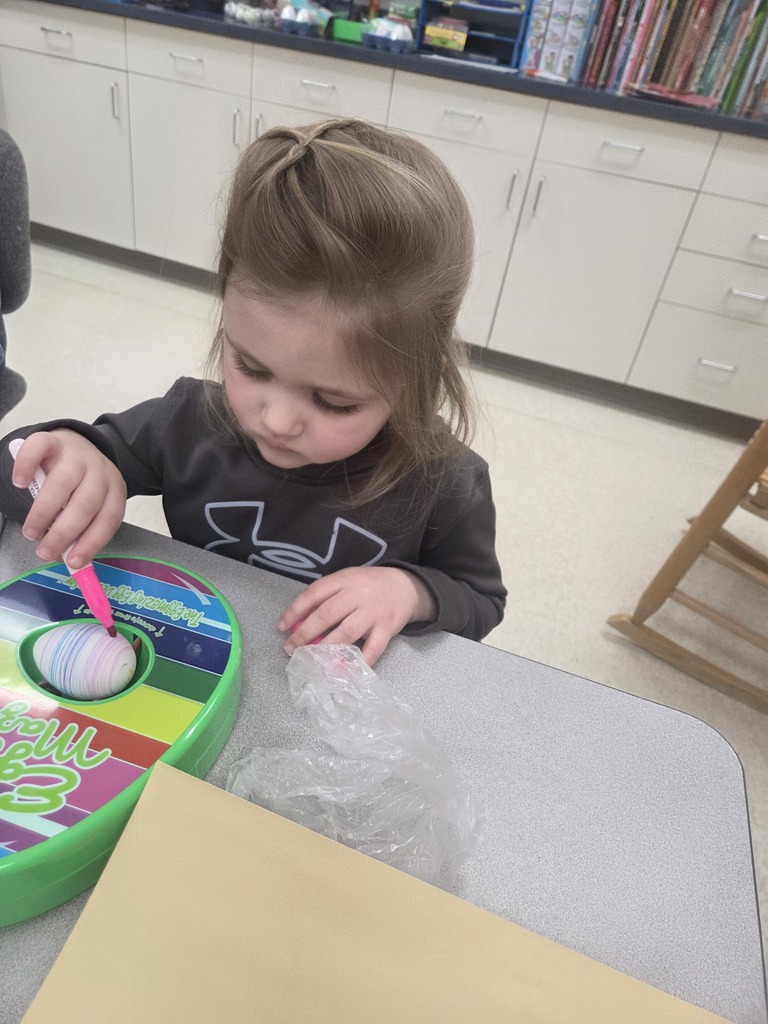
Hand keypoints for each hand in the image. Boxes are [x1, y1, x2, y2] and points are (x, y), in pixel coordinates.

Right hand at [12, 430, 126, 568]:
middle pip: (85, 504)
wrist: (73, 446)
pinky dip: (26, 466)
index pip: (108, 520)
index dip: (91, 543)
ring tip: (31, 532)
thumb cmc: (79, 486)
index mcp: (114, 490)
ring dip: (43, 512)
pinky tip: (20, 483)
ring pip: (62, 483)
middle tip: (44, 551)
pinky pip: (38, 449)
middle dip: (64, 533)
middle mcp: (99, 471)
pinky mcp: (53, 440)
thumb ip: (81, 530)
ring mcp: (76, 454)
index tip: (73, 562)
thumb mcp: (88, 507)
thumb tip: (69, 560)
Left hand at [279, 566, 436, 666]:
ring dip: (326, 648)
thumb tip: (298, 622)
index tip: (282, 627)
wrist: (405, 587)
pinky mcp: (387, 628)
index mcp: (344, 580)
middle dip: (305, 634)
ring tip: (311, 660)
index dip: (296, 610)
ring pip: (347, 632)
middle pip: (327, 614)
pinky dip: (360, 661)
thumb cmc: (368, 586)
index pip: (314, 594)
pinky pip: (373, 648)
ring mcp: (373, 612)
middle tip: (291, 648)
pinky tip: (345, 670)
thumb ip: (326, 597)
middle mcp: (357, 595)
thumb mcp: (346, 581)